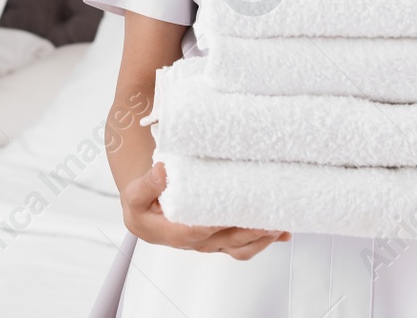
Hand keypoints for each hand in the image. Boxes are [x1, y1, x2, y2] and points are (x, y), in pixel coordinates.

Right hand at [123, 162, 289, 260]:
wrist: (146, 214)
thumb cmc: (143, 204)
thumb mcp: (135, 193)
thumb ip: (146, 184)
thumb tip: (162, 171)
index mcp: (174, 233)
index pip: (197, 231)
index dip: (214, 225)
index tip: (230, 213)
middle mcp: (196, 242)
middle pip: (227, 240)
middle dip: (250, 230)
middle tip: (268, 217)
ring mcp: (211, 243)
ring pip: (240, 246)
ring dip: (261, 237)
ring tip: (279, 224)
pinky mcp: (221, 240)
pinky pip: (245, 246)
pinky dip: (264, 240)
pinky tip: (281, 232)